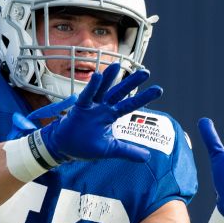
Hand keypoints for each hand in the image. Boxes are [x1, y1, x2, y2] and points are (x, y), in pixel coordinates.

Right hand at [41, 63, 162, 163]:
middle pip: (120, 92)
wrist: (65, 149)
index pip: (130, 105)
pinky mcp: (79, 108)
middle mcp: (103, 108)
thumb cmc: (86, 146)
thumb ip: (128, 151)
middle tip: (146, 72)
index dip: (143, 98)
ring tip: (118, 65)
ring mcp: (91, 106)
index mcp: (111, 115)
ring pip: (102, 89)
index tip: (158, 90)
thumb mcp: (110, 149)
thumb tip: (148, 157)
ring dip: (109, 77)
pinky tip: (97, 76)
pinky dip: (91, 87)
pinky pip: (86, 96)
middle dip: (131, 82)